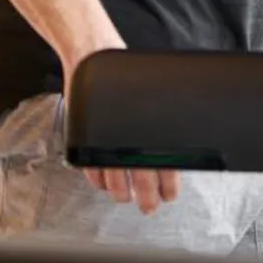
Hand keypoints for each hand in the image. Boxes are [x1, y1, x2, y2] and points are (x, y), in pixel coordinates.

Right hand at [62, 32, 180, 214]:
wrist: (92, 55)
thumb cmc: (124, 73)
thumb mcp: (151, 94)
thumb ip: (160, 117)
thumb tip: (178, 138)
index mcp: (149, 128)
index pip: (164, 164)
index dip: (168, 184)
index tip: (170, 196)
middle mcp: (127, 137)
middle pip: (140, 178)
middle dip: (146, 197)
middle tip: (149, 207)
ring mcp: (104, 140)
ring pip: (115, 178)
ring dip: (121, 192)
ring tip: (124, 197)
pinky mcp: (84, 138)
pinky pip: (90, 167)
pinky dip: (97, 178)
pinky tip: (103, 183)